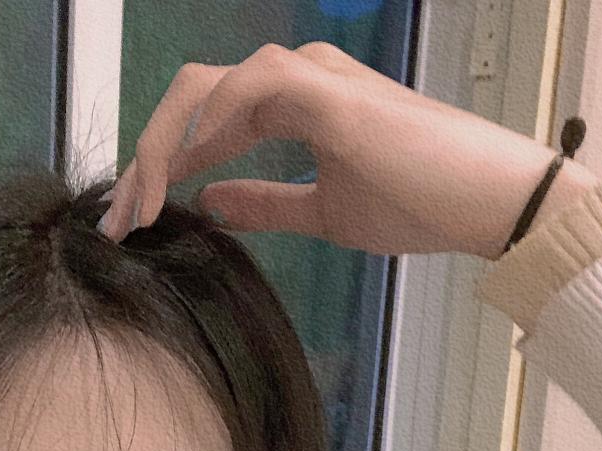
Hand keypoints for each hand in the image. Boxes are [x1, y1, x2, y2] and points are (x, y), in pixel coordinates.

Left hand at [98, 42, 599, 259]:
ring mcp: (308, 79)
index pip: (202, 124)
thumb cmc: (415, 204)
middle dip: (143, 160)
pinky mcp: (327, 92)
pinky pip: (247, 89)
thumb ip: (267, 203)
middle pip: (188, 100)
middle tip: (119, 220)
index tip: (132, 220)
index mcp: (290, 107)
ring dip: (161, 148)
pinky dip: (208, 126)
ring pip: (204, 89)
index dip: (157, 169)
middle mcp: (292, 81)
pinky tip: (187, 173)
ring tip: (140, 207)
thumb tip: (212, 201)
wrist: (482, 205)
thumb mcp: (321, 213)